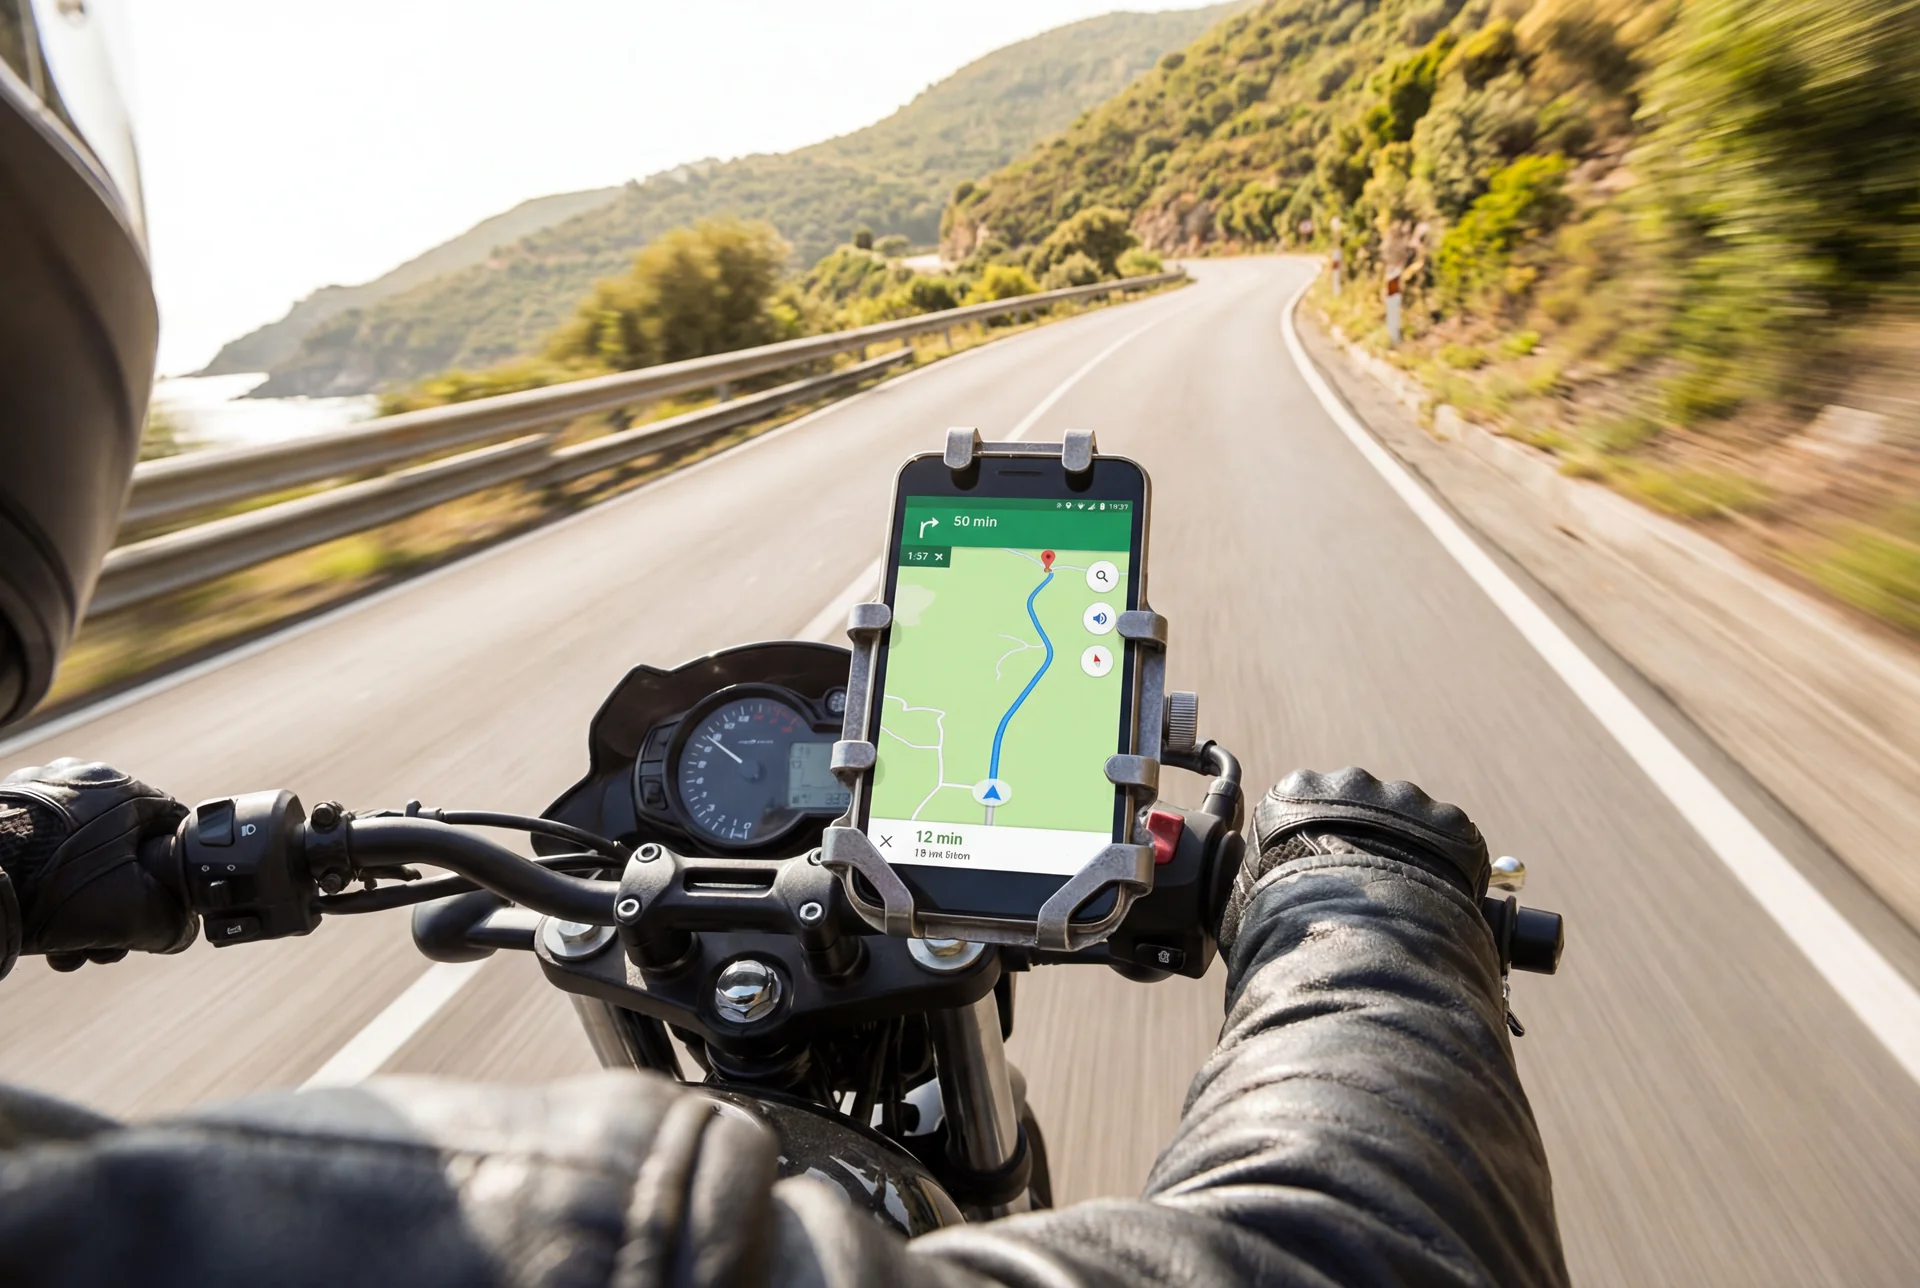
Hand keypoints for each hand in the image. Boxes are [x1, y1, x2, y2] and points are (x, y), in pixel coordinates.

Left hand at [0, 759, 194, 977]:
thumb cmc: (49, 890)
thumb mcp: (132, 916)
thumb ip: (173, 924)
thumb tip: (179, 931)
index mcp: (122, 787)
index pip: (173, 830)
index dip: (173, 877)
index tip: (159, 912)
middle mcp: (79, 780)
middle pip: (122, 853)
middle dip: (118, 907)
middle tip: (107, 942)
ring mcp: (36, 795)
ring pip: (81, 860)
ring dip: (81, 909)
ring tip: (68, 947)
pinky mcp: (3, 814)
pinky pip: (43, 856)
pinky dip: (47, 892)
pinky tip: (40, 929)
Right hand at [1219, 766, 1490, 951]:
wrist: (1354, 932)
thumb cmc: (1286, 919)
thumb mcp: (1245, 895)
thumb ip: (1250, 879)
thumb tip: (1239, 899)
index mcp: (1294, 791)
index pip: (1304, 808)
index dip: (1312, 843)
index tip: (1317, 873)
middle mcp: (1349, 781)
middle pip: (1359, 806)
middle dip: (1363, 838)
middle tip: (1363, 886)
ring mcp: (1403, 798)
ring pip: (1408, 821)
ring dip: (1407, 850)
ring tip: (1402, 898)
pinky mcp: (1449, 822)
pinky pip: (1451, 841)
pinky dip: (1447, 868)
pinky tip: (1433, 901)